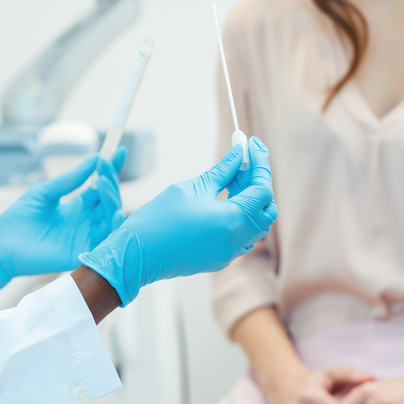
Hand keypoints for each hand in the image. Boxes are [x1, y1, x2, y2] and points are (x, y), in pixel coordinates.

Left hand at [0, 148, 125, 302]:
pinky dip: (113, 225)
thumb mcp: (45, 192)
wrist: (1, 247)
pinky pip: (105, 239)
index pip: (101, 185)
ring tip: (105, 183)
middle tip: (106, 164)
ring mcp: (85, 235)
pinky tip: (115, 212)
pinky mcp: (82, 251)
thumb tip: (94, 159)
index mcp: (78, 206)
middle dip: (111, 180)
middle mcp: (86, 220)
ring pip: (110, 217)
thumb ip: (70, 179)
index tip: (120, 150)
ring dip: (113, 199)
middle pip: (109, 199)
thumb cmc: (18, 219)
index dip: (112, 169)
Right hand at [80, 137, 276, 306]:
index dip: (260, 163)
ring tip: (230, 179)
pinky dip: (240, 215)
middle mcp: (237, 241)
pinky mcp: (220, 259)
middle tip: (242, 161)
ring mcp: (229, 253)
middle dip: (258, 182)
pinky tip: (223, 199)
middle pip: (266, 209)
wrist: (137, 255)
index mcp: (233, 221)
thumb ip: (222, 171)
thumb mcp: (192, 188)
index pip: (263, 189)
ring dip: (249, 199)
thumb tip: (239, 154)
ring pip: (256, 224)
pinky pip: (242, 235)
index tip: (252, 145)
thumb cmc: (159, 220)